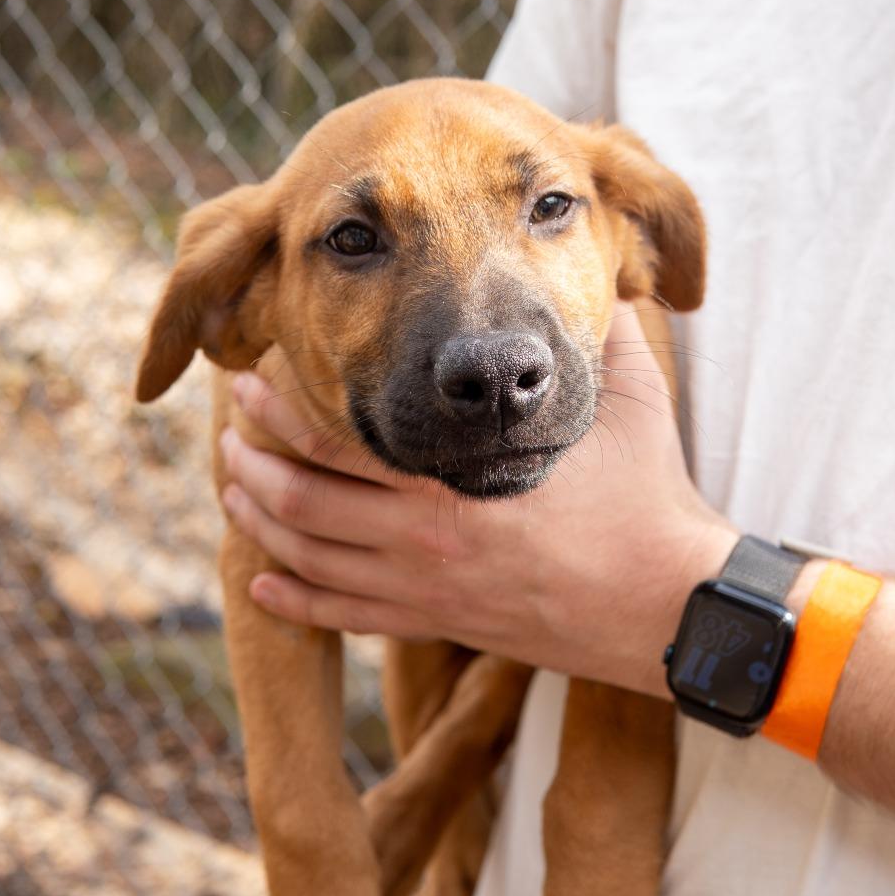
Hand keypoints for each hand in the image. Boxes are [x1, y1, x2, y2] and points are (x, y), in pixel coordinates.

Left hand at [220, 307, 736, 696]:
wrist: (667, 607)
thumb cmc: (647, 503)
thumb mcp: (628, 403)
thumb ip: (598, 332)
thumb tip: (598, 269)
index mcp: (458, 479)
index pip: (340, 441)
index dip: (283, 410)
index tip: (252, 382)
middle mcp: (427, 540)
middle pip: (303, 503)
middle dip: (252, 464)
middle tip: (228, 434)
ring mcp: (428, 592)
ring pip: (310, 561)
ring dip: (261, 523)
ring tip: (233, 490)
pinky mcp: (440, 625)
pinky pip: (346, 619)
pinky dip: (294, 603)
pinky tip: (261, 586)